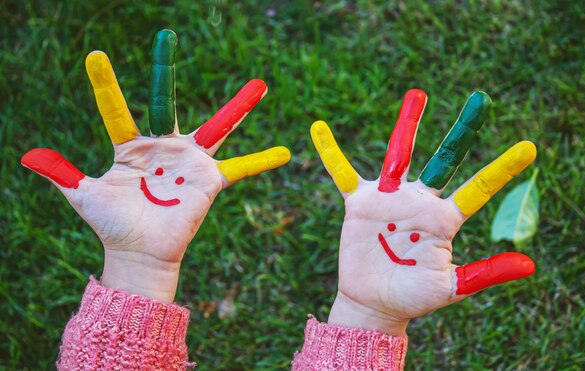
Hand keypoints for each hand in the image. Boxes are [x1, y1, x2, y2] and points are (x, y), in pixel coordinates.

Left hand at [21, 30, 289, 302]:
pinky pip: (241, 167)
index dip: (105, 85)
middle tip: (166, 34)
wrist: (140, 251)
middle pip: (164, 100)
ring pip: (217, 126)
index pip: (117, 109)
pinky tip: (285, 153)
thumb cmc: (112, 224)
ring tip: (262, 85)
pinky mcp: (210, 180)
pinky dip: (261, 161)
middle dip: (163, 69)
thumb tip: (28, 156)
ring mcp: (189, 160)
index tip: (95, 56)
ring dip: (239, 106)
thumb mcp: (84, 197)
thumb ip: (63, 174)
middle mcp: (163, 145)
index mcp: (131, 146)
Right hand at [311, 89, 535, 335]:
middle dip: (463, 131)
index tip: (529, 148)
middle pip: (445, 159)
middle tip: (482, 99)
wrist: (374, 304)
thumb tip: (531, 264)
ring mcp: (390, 199)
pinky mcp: (360, 203)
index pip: (477, 189)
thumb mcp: (451, 287)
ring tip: (419, 95)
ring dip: (408, 126)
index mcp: (444, 220)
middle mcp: (421, 201)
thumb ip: (485, 272)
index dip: (502, 170)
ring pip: (400, 154)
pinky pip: (342, 173)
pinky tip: (319, 128)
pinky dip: (330, 152)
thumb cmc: (414, 298)